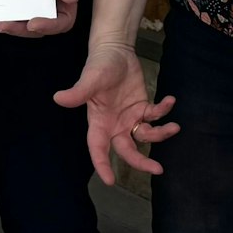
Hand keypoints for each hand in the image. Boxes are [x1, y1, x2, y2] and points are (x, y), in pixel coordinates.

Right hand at [53, 40, 177, 184]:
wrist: (115, 51)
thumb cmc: (99, 66)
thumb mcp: (89, 79)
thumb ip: (78, 92)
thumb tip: (58, 99)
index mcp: (99, 123)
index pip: (98, 149)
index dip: (102, 165)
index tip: (110, 181)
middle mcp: (115, 125)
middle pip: (127, 151)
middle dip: (141, 162)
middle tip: (158, 169)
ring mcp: (130, 117)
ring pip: (145, 136)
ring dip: (160, 134)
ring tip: (174, 127)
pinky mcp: (143, 107)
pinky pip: (154, 116)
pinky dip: (164, 111)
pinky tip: (170, 101)